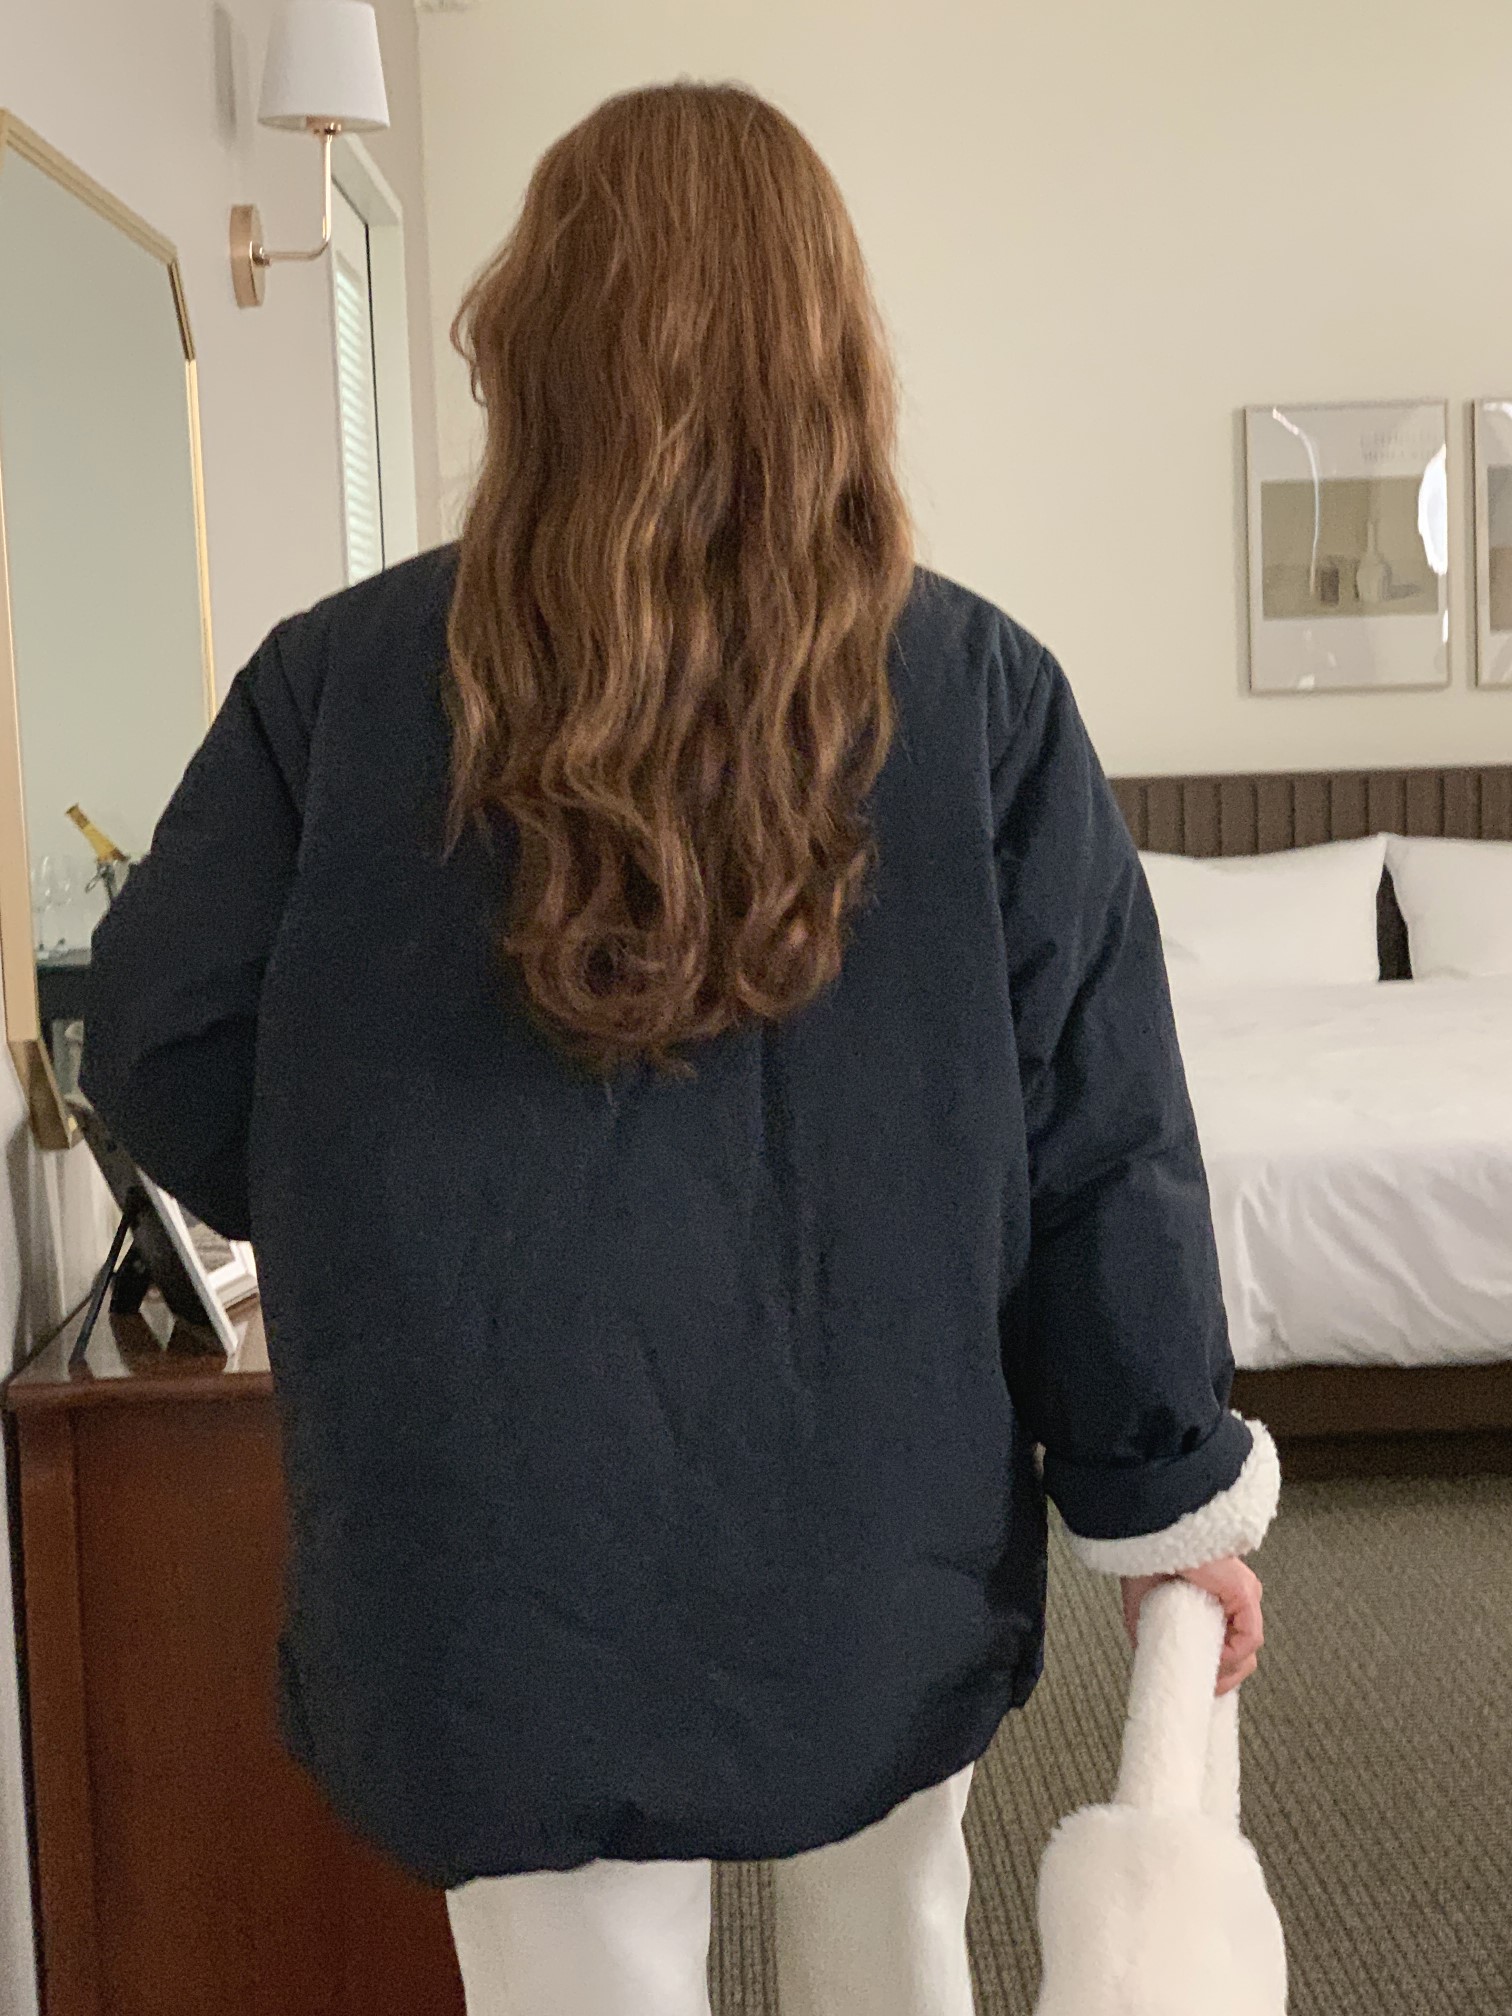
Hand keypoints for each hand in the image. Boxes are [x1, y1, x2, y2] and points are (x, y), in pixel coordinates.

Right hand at [1120, 1555, 1263, 1695]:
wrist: (1146, 1533)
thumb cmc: (1145, 1557)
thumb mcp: (1145, 1606)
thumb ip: (1153, 1633)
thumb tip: (1153, 1662)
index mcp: (1217, 1594)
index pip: (1230, 1640)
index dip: (1218, 1667)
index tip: (1201, 1684)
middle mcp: (1237, 1594)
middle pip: (1244, 1648)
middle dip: (1225, 1675)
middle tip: (1203, 1687)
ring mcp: (1244, 1592)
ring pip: (1248, 1647)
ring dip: (1229, 1671)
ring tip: (1206, 1679)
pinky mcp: (1244, 1592)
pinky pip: (1249, 1637)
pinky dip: (1233, 1656)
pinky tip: (1214, 1662)